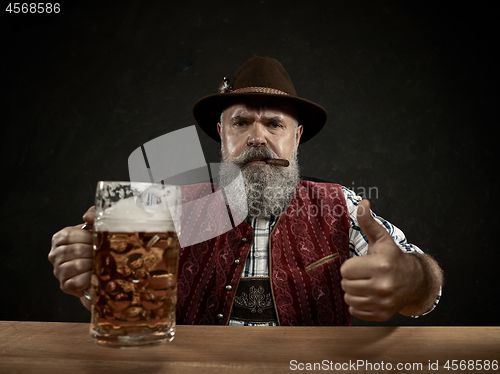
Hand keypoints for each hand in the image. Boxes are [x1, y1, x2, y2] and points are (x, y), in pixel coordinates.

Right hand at [48, 207, 94, 297]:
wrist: (101, 270)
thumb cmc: (98, 246)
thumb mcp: (97, 226)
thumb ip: (95, 215)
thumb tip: (87, 217)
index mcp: (60, 238)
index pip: (69, 234)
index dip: (87, 237)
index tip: (98, 239)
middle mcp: (55, 254)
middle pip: (75, 250)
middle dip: (93, 251)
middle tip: (103, 252)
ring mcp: (58, 271)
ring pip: (77, 265)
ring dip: (93, 264)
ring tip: (101, 262)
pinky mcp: (65, 285)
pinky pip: (77, 281)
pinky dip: (90, 278)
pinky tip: (95, 275)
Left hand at [340, 200, 422, 320]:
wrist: (414, 281)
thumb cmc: (392, 258)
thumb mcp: (381, 239)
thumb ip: (368, 222)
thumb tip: (362, 203)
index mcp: (381, 266)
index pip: (345, 270)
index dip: (351, 266)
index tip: (362, 264)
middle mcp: (383, 286)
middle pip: (346, 285)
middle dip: (352, 279)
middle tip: (364, 274)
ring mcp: (383, 303)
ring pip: (349, 299)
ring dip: (354, 292)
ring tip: (366, 284)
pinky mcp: (381, 315)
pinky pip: (355, 311)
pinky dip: (359, 305)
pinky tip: (369, 295)